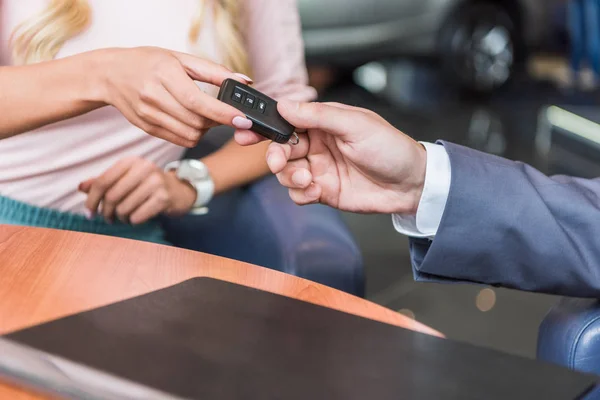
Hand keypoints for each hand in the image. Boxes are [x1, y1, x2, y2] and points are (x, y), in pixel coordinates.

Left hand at [79, 157, 196, 223]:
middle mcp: (144, 168)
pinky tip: (137, 218)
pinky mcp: (164, 198)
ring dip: (121, 218)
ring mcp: (156, 182)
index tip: (89, 213)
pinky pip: (137, 216)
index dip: (91, 200)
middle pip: (111, 197)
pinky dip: (133, 221)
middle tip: (108, 218)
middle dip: (106, 212)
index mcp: (131, 161)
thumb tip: (81, 187)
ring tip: (125, 217)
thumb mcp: (126, 179)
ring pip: (123, 208)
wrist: (180, 191)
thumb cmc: (147, 186)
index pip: (102, 182)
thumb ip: (104, 182)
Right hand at [98, 47, 252, 147]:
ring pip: (190, 135)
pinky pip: (180, 140)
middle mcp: (153, 97)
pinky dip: (193, 135)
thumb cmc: (147, 62)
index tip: (242, 119)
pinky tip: (192, 121)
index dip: (223, 113)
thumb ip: (214, 71)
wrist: (109, 74)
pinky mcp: (148, 128)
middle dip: (218, 121)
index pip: (198, 102)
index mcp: (164, 74)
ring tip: (206, 116)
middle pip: (197, 122)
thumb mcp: (180, 58)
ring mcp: (148, 115)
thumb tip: (244, 81)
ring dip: (206, 130)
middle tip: (225, 113)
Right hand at [236, 102, 426, 214]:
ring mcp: (319, 169)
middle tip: (280, 162)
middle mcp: (317, 145)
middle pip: (280, 148)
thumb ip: (319, 115)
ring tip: (307, 178)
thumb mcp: (356, 125)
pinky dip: (300, 193)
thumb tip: (286, 104)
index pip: (287, 120)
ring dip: (289, 176)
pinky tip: (315, 191)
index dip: (266, 125)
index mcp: (324, 123)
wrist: (410, 185)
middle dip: (275, 155)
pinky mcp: (322, 191)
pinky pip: (297, 193)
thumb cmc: (390, 148)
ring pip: (285, 172)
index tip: (248, 131)